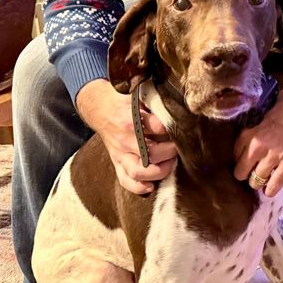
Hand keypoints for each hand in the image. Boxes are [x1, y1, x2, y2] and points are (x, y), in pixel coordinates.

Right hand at [76, 79, 176, 194]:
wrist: (100, 107)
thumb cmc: (126, 100)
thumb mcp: (140, 95)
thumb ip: (157, 103)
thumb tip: (180, 110)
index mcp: (132, 119)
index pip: (159, 128)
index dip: (173, 129)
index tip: (182, 127)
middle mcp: (125, 139)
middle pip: (152, 154)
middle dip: (170, 152)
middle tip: (180, 146)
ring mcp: (120, 153)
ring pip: (138, 172)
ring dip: (159, 172)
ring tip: (170, 163)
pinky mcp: (116, 163)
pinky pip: (125, 181)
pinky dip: (138, 187)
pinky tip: (151, 186)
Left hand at [234, 80, 282, 197]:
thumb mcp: (266, 109)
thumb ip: (256, 125)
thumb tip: (248, 136)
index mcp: (251, 130)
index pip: (235, 153)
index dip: (239, 157)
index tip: (244, 158)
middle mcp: (260, 145)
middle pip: (241, 171)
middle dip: (244, 172)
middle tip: (251, 170)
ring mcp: (276, 155)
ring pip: (256, 180)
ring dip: (258, 181)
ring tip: (262, 178)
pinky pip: (275, 184)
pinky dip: (271, 189)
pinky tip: (269, 188)